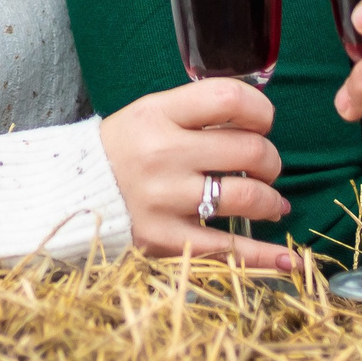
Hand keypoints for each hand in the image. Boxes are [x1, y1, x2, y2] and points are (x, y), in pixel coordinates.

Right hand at [97, 79, 295, 270]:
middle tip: (265, 167)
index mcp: (159, 114)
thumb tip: (259, 121)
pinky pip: (227, 248)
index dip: (260, 110)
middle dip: (271, 160)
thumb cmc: (125, 148)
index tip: (263, 123)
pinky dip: (264, 257)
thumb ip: (198, 112)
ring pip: (246, 196)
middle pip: (249, 150)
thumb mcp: (151, 113)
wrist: (74, 192)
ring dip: (272, 201)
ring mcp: (165, 198)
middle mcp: (163, 153)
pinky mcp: (165, 238)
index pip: (228, 98)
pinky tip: (287, 261)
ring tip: (272, 203)